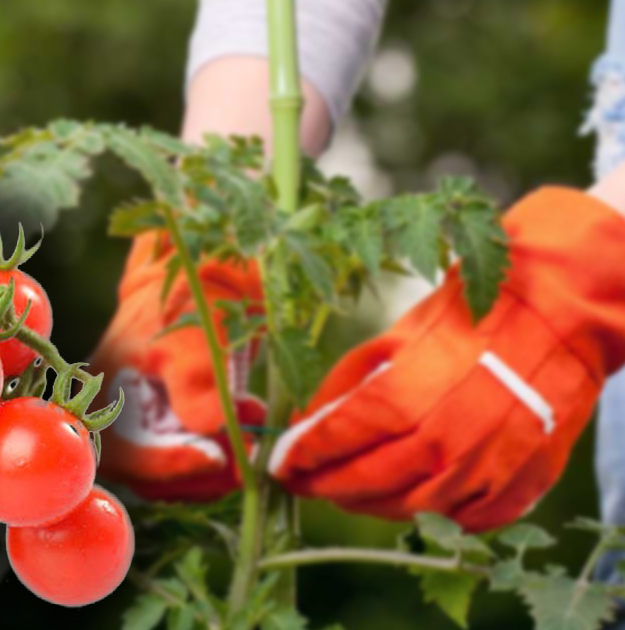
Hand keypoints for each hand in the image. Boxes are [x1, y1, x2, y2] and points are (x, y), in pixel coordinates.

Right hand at [90, 230, 265, 500]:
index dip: (172, 464)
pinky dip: (221, 453)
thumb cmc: (192, 299)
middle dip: (201, 470)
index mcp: (101, 394)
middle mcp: (114, 418)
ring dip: (217, 463)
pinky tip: (248, 423)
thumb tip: (209, 436)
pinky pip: (188, 460)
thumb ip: (197, 386)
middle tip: (246, 453)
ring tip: (253, 430)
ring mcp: (140, 426)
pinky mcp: (167, 428)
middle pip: (149, 475)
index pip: (128, 455)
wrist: (206, 274)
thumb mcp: (194, 338)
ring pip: (172, 474)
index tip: (218, 458)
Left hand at [270, 188, 624, 531]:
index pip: (335, 444)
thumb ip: (346, 384)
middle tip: (304, 484)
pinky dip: (431, 513)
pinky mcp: (517, 486)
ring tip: (349, 491)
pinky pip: (462, 519)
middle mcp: (440, 444)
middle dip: (325, 486)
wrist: (556, 317)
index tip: (280, 465)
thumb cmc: (468, 316)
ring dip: (370, 503)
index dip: (301, 458)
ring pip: (409, 508)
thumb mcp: (395, 337)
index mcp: (404, 399)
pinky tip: (411, 496)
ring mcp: (481, 470)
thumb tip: (306, 422)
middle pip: (364, 484)